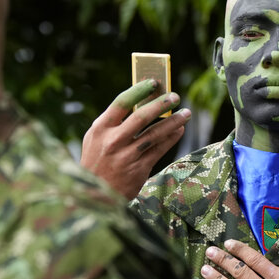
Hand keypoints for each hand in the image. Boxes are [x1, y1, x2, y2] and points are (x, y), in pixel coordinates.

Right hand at [80, 79, 190, 199]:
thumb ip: (114, 121)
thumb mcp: (96, 138)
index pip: (122, 103)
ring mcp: (126, 156)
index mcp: (100, 129)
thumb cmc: (96, 161)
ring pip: (155, 133)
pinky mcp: (139, 169)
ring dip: (173, 121)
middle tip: (175, 96)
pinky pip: (159, 149)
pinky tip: (179, 130)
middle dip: (161, 104)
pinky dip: (171, 138)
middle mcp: (113, 141)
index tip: (153, 82)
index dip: (139, 90)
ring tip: (186, 113)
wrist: (93, 195)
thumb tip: (141, 102)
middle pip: (142, 116)